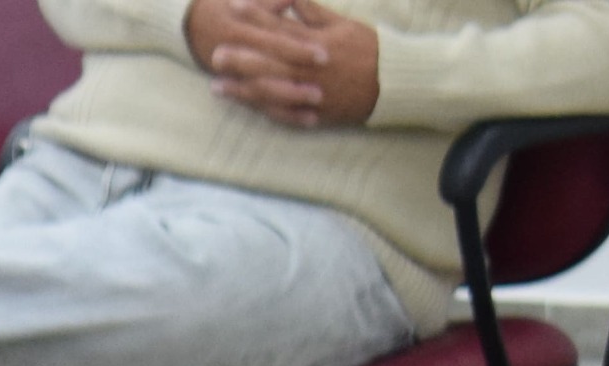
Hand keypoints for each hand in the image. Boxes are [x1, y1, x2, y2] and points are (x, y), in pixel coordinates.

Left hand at [190, 0, 375, 126]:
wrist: (393, 83)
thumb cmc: (369, 49)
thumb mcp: (343, 26)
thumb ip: (314, 14)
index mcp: (318, 43)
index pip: (282, 27)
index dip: (256, 16)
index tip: (233, 7)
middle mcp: (310, 67)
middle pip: (270, 60)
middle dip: (241, 57)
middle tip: (215, 54)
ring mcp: (310, 91)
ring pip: (271, 90)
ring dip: (242, 88)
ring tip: (216, 86)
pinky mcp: (312, 111)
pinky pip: (283, 112)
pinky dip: (261, 109)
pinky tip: (242, 106)